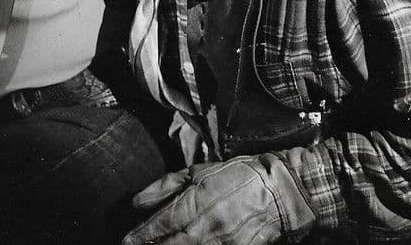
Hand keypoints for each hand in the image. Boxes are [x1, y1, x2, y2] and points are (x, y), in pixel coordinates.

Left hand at [122, 154, 314, 244]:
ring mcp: (225, 242)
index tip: (128, 240)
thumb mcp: (200, 172)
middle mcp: (209, 224)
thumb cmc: (239, 176)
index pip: (163, 223)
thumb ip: (166, 186)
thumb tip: (138, 201)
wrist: (283, 191)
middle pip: (174, 243)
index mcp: (198, 200)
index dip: (143, 234)